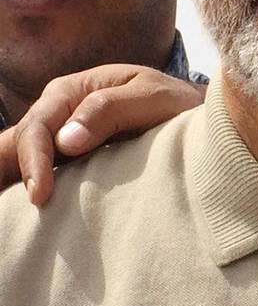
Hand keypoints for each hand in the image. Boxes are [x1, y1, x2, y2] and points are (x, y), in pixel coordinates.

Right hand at [0, 65, 205, 205]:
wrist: (191, 116)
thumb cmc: (175, 103)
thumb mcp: (153, 97)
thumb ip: (111, 109)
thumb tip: (66, 140)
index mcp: (73, 90)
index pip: (39, 125)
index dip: (35, 159)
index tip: (41, 194)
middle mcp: (59, 113)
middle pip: (21, 144)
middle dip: (14, 173)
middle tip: (27, 209)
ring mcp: (60, 140)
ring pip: (20, 161)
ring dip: (16, 183)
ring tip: (13, 216)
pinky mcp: (69, 165)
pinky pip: (42, 178)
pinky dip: (27, 191)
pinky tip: (25, 215)